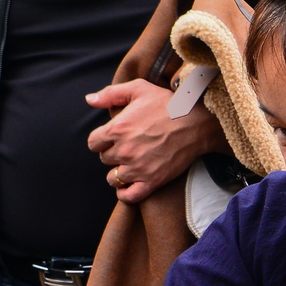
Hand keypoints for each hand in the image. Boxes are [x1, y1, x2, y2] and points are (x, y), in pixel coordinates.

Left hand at [85, 79, 218, 202]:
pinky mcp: (151, 181)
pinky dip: (125, 193)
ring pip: (113, 178)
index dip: (101, 140)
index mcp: (117, 129)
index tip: (112, 138)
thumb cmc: (168, 104)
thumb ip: (111, 93)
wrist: (196, 123)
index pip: (93, 143)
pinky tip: (129, 184)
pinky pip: (128, 196)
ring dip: (118, 172)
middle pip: (104, 159)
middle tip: (128, 146)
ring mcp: (137, 168)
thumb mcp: (139, 89)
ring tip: (130, 164)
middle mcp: (124, 151)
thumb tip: (89, 99)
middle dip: (113, 153)